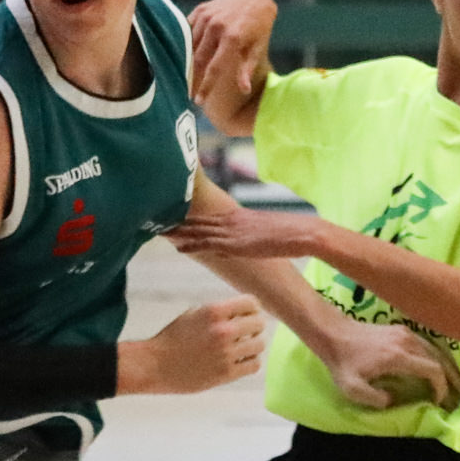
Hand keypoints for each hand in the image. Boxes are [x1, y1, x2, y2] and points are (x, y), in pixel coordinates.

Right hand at [123, 298, 265, 394]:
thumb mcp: (194, 314)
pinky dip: (250, 361)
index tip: (247, 315)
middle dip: (254, 326)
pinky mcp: (226, 373)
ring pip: (260, 344)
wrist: (155, 366)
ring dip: (253, 345)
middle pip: (260, 323)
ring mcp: (226, 353)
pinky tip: (239, 360)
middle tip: (246, 332)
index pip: (252, 303)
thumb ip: (221, 311)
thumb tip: (248, 311)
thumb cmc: (174, 338)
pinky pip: (254, 364)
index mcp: (214, 311)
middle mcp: (222, 331)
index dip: (252, 309)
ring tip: (242, 346)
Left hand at [166, 204, 329, 261]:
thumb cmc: (292, 232)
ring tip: (160, 230)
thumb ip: (253, 234)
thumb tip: (247, 242)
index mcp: (239, 215)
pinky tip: (178, 247)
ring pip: (199, 230)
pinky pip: (209, 244)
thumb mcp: (267, 231)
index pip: (209, 215)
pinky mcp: (237, 244)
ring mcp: (233, 231)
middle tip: (156, 216)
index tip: (173, 213)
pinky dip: (192, 244)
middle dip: (178, 219)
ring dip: (179, 231)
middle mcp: (232, 220)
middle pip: (198, 219)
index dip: (190, 215)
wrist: (303, 232)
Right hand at [188, 0, 276, 114]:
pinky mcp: (200, 10)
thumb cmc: (258, 30)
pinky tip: (183, 55)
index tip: (197, 100)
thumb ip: (247, 69)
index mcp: (232, 38)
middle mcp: (217, 26)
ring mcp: (207, 16)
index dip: (205, 86)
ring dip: (185, 61)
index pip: (214, 68)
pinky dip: (184, 42)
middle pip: (197, 59)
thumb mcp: (257, 49)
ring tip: (184, 76)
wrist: (254, 0)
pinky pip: (187, 30)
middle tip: (188, 92)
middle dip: (191, 78)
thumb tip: (244, 90)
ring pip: (189, 45)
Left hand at [326, 320, 459, 409]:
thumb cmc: (342, 362)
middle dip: (451, 379)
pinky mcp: (402, 330)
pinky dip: (436, 358)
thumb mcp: (352, 388)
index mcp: (398, 357)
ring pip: (435, 351)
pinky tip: (436, 368)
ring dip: (445, 368)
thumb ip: (375, 399)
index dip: (441, 388)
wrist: (333, 333)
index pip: (433, 370)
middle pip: (440, 360)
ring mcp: (406, 333)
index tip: (438, 401)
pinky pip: (427, 345)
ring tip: (452, 383)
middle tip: (458, 395)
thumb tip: (394, 400)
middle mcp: (407, 342)